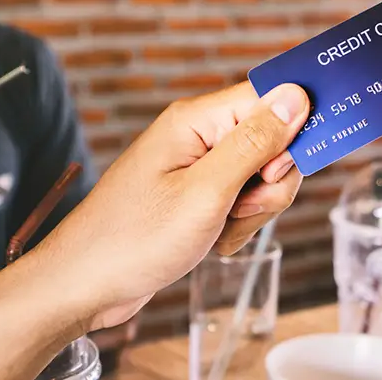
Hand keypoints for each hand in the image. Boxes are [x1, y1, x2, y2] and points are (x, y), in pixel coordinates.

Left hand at [28, 82, 308, 331]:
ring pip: (265, 176)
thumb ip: (256, 143)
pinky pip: (246, 200)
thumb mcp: (206, 192)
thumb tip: (296, 95)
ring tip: (221, 228)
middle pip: (275, 142)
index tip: (286, 165)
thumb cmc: (134, 239)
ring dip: (256, 210)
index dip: (292, 128)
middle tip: (240, 207)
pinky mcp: (202, 194)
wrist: (85, 287)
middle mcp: (201, 136)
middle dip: (271, 182)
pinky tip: (215, 239)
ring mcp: (202, 167)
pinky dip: (241, 224)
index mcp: (198, 121)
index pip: (269, 98)